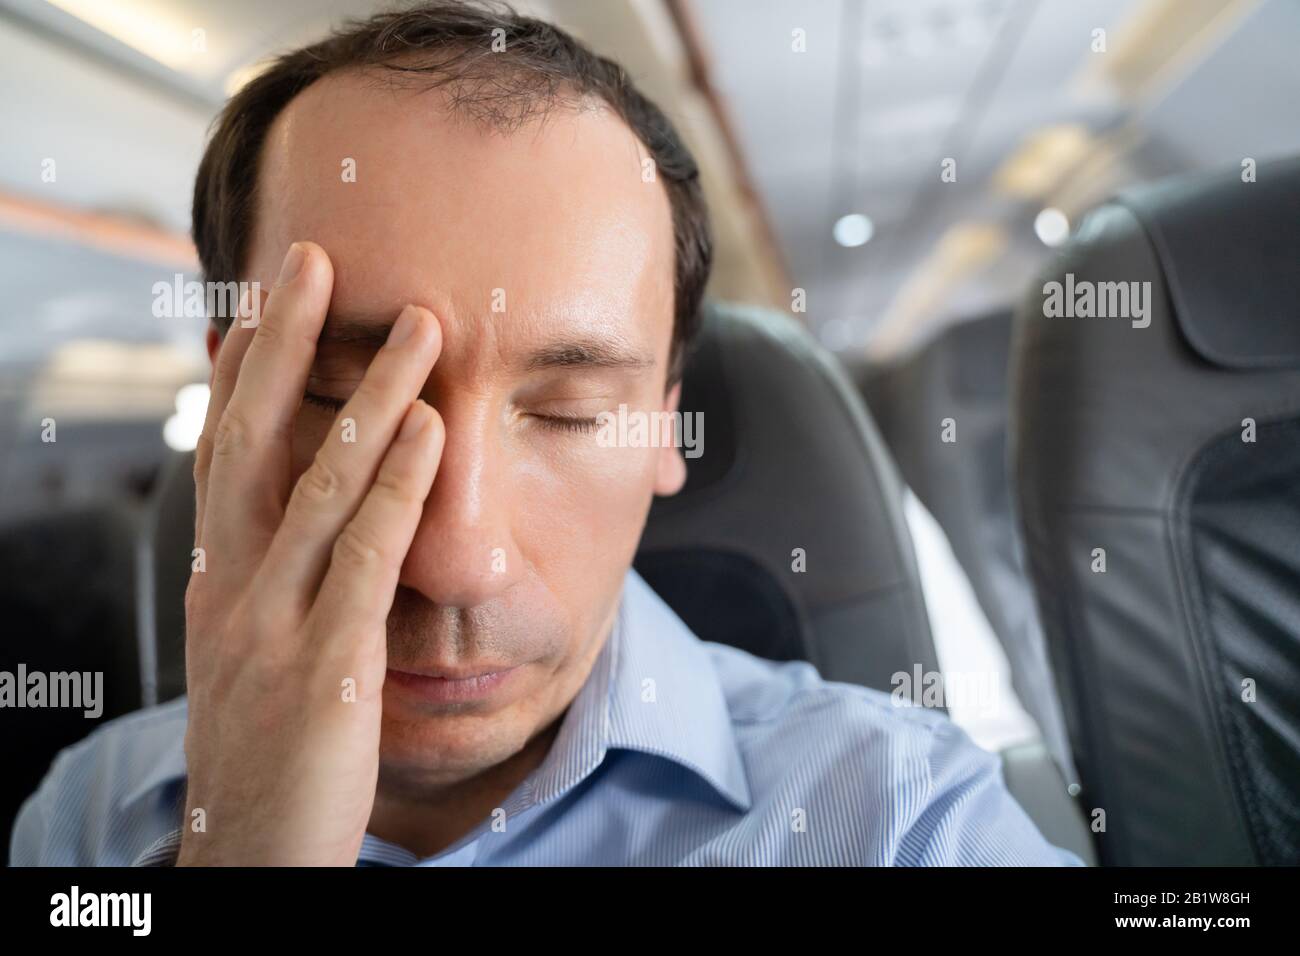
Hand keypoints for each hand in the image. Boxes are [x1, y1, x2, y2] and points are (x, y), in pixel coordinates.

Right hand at [177, 242, 442, 864]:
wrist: (250, 856)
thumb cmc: (269, 750)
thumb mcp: (253, 653)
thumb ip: (276, 583)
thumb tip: (309, 524)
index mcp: (216, 581)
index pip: (223, 454)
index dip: (242, 372)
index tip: (265, 302)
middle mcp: (231, 588)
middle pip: (254, 442)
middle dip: (287, 347)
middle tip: (316, 262)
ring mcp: (272, 625)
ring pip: (318, 486)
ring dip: (370, 396)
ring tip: (418, 325)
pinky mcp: (324, 670)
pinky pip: (364, 559)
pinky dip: (399, 487)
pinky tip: (431, 428)